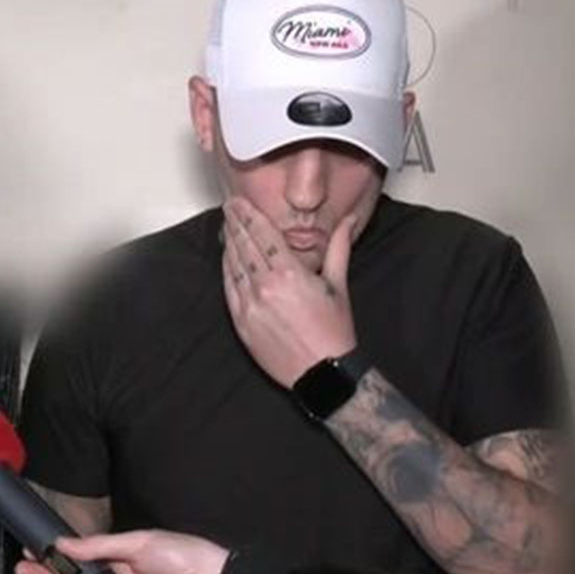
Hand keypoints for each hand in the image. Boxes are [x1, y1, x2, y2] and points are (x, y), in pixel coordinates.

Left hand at [221, 196, 357, 386]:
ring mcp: (250, 305)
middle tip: (228, 207)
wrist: (322, 371)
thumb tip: (348, 220)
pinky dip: (226, 270)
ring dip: (229, 243)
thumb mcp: (338, 284)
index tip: (239, 202)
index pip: (262, 234)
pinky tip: (227, 257)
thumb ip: (338, 247)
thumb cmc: (333, 330)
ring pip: (233, 265)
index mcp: (290, 274)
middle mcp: (265, 287)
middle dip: (235, 223)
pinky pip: (228, 288)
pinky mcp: (241, 322)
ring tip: (227, 227)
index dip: (248, 215)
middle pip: (244, 245)